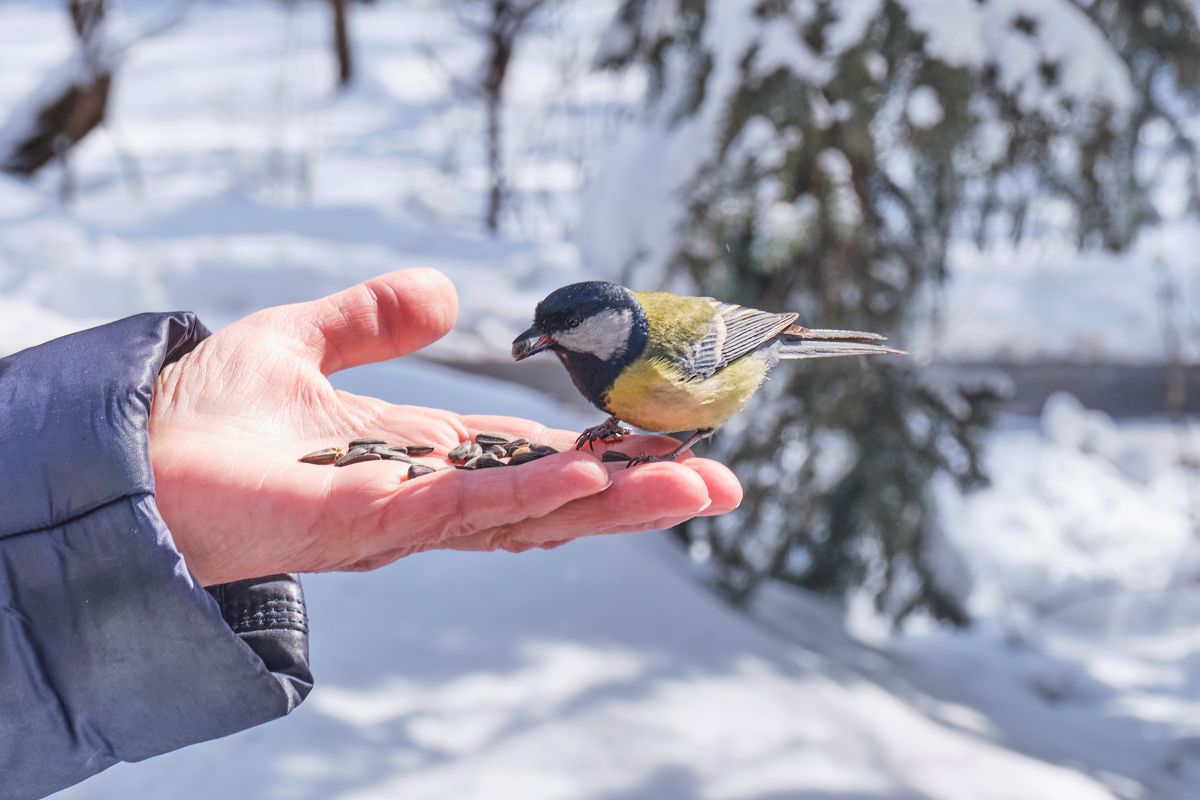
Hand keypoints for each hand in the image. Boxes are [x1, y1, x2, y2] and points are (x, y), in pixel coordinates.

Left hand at [149, 269, 741, 585]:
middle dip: (637, 493)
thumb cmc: (204, 412)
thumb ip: (372, 316)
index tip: (671, 443)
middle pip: (554, 498)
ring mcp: (409, 515)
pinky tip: (592, 479)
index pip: (534, 458)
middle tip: (720, 481)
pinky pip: (471, 508)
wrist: (129, 452)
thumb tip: (447, 294)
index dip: (604, 455)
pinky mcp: (374, 522)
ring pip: (532, 512)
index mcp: (425, 456)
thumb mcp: (305, 336)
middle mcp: (430, 495)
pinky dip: (535, 495)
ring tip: (694, 485)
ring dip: (615, 502)